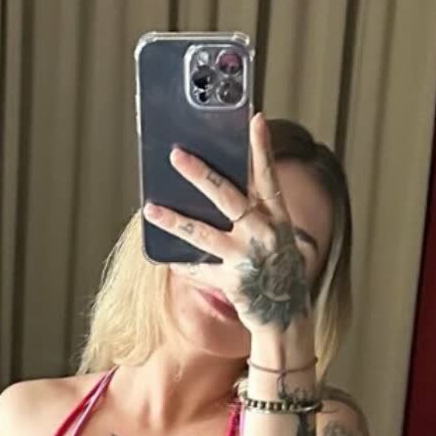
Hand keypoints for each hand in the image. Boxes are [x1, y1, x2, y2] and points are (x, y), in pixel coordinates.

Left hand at [142, 113, 310, 340]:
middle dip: (200, 174)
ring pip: (203, 234)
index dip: (262, 147)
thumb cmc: (274, 269)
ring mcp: (247, 259)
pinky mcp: (233, 283)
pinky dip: (182, 264)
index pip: (268, 175)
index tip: (254, 118)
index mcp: (276, 217)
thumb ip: (253, 211)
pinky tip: (164, 256)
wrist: (285, 317)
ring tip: (150, 208)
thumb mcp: (274, 235)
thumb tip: (211, 186)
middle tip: (175, 155)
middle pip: (227, 196)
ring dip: (174, 220)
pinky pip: (199, 269)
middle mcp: (263, 234)